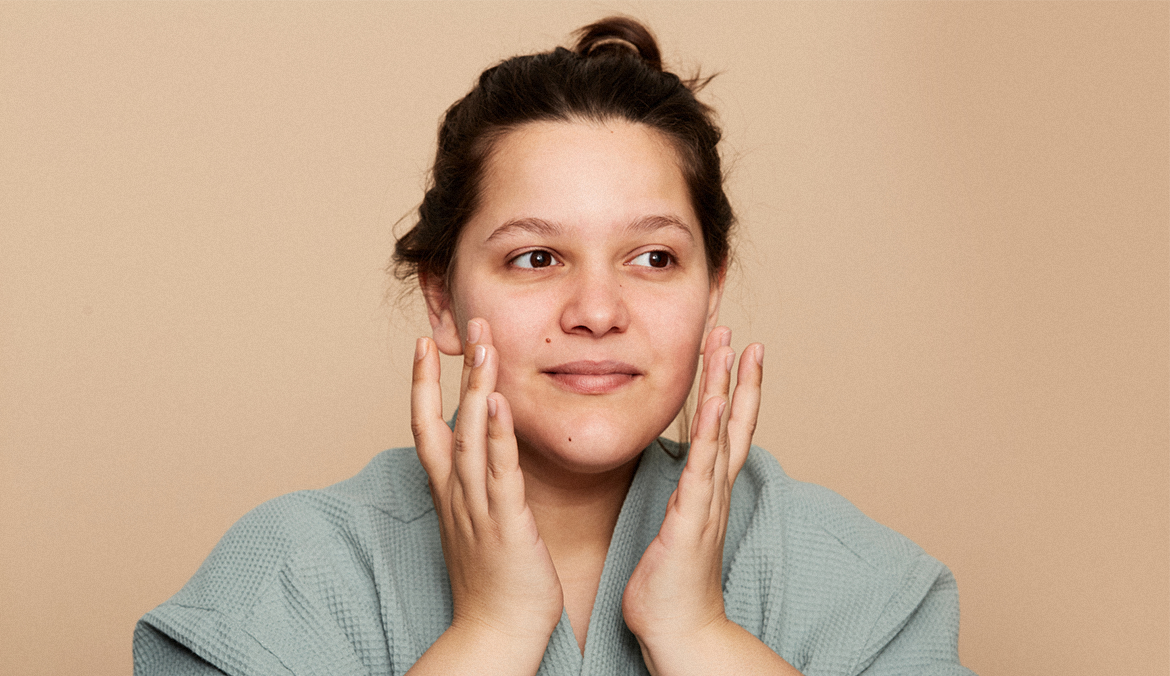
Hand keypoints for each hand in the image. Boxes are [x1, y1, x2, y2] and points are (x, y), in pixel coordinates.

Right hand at [408, 319, 563, 674]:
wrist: (496, 631)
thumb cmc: (493, 581)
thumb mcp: (476, 523)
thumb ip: (475, 486)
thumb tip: (479, 455)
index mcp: (449, 492)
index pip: (427, 425)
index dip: (423, 383)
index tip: (425, 344)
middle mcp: (456, 493)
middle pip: (445, 419)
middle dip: (452, 370)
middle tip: (466, 322)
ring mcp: (478, 506)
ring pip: (473, 436)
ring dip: (477, 388)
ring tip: (484, 344)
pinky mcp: (507, 523)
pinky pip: (501, 471)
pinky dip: (500, 436)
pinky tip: (503, 402)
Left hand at [621, 327, 764, 674]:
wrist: (678, 630)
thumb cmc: (668, 586)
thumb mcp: (671, 529)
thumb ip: (676, 500)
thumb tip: (673, 478)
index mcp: (706, 491)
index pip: (725, 430)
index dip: (733, 390)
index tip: (734, 352)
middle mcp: (714, 490)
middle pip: (734, 421)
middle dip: (737, 376)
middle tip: (739, 333)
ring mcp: (708, 502)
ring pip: (723, 433)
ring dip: (728, 387)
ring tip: (731, 346)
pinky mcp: (693, 519)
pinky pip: (704, 468)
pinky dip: (713, 433)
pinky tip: (715, 401)